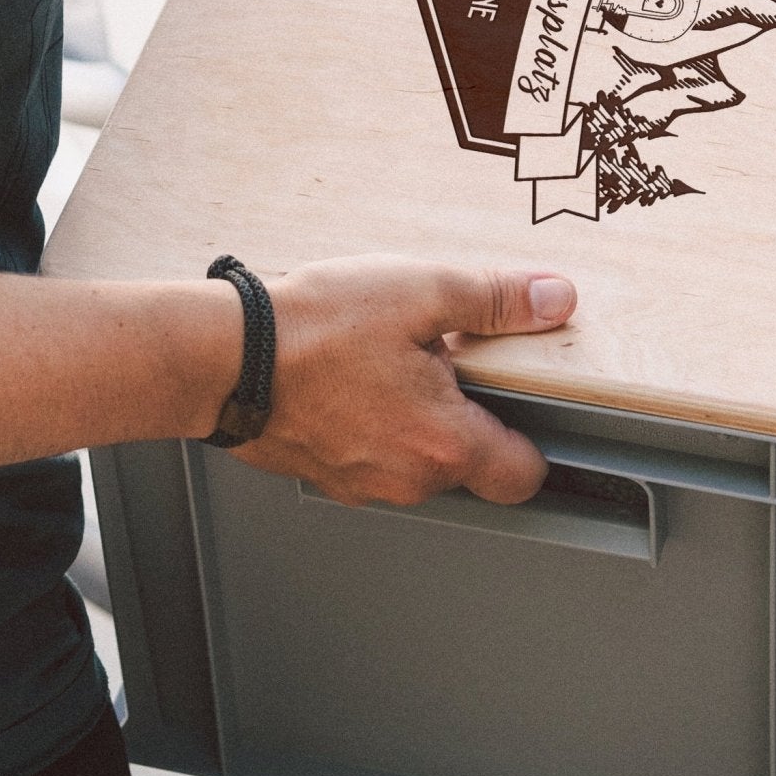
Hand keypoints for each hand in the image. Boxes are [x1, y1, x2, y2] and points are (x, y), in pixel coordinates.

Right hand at [233, 256, 570, 506]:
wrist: (222, 357)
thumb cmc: (312, 329)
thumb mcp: (420, 291)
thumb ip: (496, 299)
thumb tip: (553, 299)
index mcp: (445, 444)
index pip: (523, 475)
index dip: (531, 439)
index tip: (519, 401)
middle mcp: (407, 479)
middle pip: (466, 462)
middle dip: (462, 412)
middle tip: (438, 355)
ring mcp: (359, 483)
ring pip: (413, 459)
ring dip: (412, 417)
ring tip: (383, 359)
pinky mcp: (321, 473)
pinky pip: (368, 454)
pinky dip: (369, 422)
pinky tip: (347, 374)